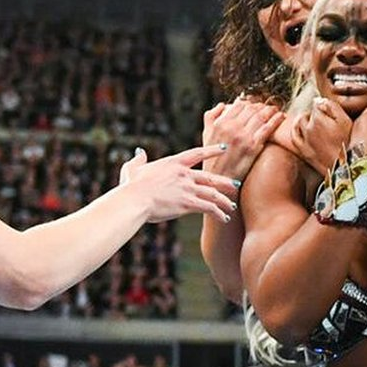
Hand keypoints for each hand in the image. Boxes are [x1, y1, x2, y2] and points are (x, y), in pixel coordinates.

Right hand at [119, 145, 239, 222]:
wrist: (134, 200)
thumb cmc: (130, 186)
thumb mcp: (133, 168)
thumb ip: (139, 160)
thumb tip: (139, 153)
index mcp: (173, 163)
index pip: (197, 153)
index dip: (212, 150)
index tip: (224, 149)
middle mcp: (184, 174)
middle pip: (210, 177)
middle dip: (225, 182)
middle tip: (236, 185)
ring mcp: (187, 188)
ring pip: (213, 194)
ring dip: (225, 201)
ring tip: (232, 207)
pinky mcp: (188, 203)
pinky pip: (209, 208)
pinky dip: (219, 213)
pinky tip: (224, 218)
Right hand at [201, 95, 284, 184]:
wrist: (220, 180)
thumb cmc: (213, 160)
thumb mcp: (207, 136)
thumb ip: (211, 118)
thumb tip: (222, 105)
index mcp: (220, 123)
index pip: (239, 105)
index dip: (249, 102)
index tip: (255, 104)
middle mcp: (231, 127)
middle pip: (251, 108)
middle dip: (261, 105)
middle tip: (268, 106)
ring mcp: (243, 136)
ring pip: (261, 115)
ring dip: (270, 110)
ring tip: (276, 109)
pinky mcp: (254, 146)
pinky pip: (268, 128)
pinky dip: (276, 119)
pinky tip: (282, 117)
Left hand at [291, 97, 352, 173]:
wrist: (346, 167)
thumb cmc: (348, 144)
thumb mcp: (345, 121)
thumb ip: (331, 107)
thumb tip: (319, 100)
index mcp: (318, 119)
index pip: (317, 105)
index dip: (325, 106)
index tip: (331, 111)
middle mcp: (308, 129)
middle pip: (308, 114)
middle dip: (314, 113)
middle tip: (325, 116)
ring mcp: (304, 141)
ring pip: (298, 123)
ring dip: (304, 119)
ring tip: (313, 120)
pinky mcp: (304, 151)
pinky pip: (295, 137)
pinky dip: (296, 130)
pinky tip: (300, 129)